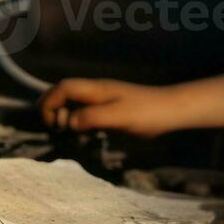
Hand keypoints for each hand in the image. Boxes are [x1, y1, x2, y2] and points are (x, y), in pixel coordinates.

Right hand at [38, 78, 177, 137]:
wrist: (173, 111)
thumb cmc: (147, 113)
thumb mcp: (117, 117)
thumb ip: (91, 118)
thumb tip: (67, 122)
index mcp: (96, 89)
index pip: (63, 88)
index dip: (50, 102)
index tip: (50, 123)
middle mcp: (97, 92)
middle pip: (65, 92)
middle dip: (53, 107)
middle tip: (53, 128)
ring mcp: (105, 100)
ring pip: (75, 103)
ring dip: (65, 115)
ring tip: (66, 133)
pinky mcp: (113, 110)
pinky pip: (88, 112)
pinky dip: (79, 121)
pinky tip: (84, 135)